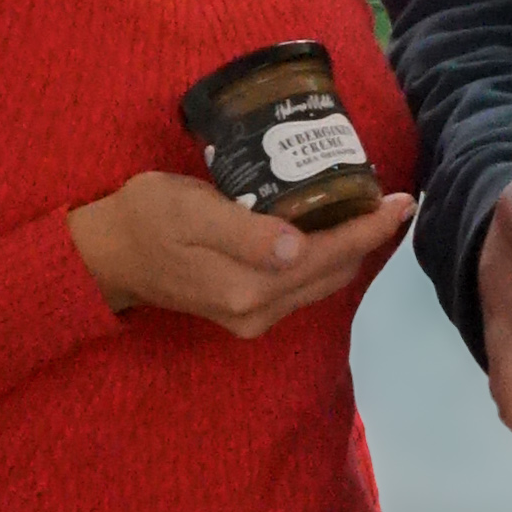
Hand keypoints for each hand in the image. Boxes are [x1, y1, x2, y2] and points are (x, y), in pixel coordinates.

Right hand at [66, 172, 412, 337]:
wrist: (106, 255)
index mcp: (248, 286)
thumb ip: (244, 231)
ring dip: (349, 247)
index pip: (328, 255)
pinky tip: (331, 226)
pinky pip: (303, 284)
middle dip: (367, 236)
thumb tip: (298, 247)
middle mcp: (257, 311)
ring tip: (368, 206)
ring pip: (322, 280)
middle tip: (390, 195)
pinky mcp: (246, 311)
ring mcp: (252, 316)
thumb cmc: (145, 218)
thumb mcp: (190, 211)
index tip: (404, 201)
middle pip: (333, 271)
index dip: (370, 228)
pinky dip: (325, 256)